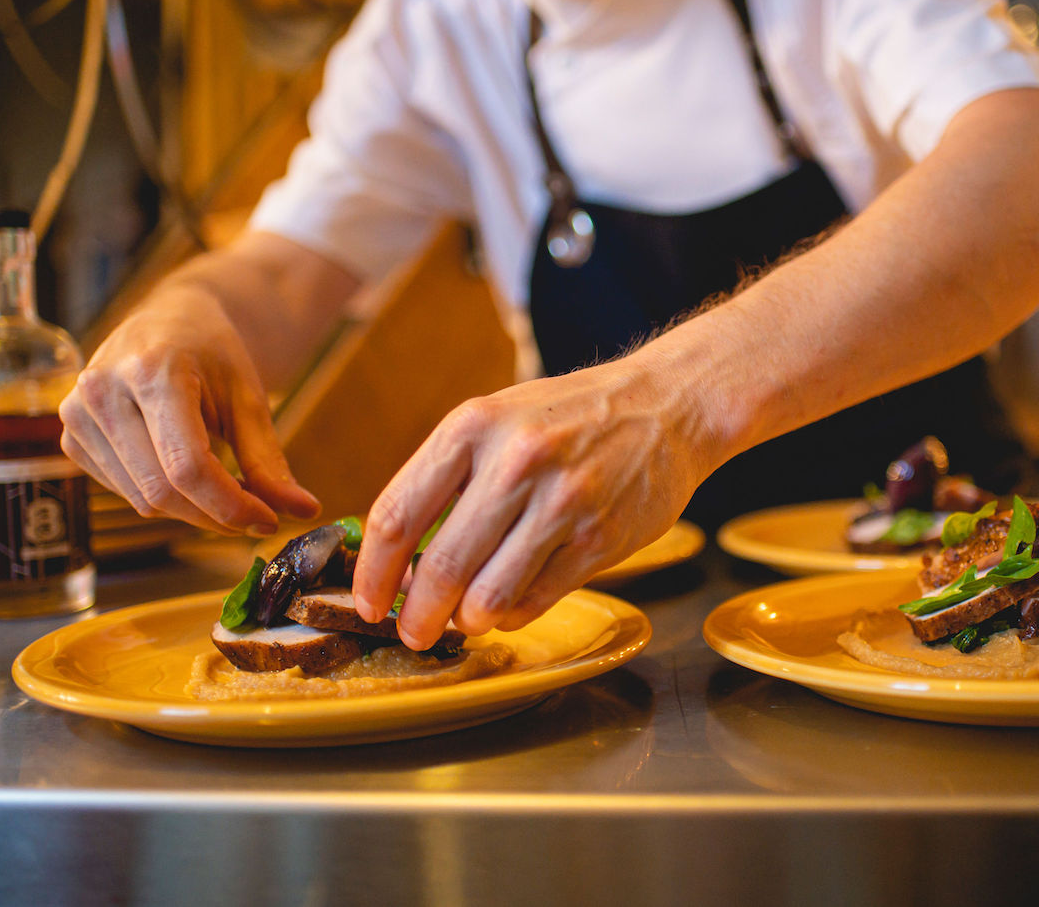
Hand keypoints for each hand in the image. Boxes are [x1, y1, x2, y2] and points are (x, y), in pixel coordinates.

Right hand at [58, 291, 320, 535]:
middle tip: (258, 516)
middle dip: (217, 515)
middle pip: (163, 490)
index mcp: (151, 370)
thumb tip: (303, 510)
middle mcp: (102, 391)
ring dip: (194, 511)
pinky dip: (166, 498)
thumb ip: (268, 458)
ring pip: (143, 500)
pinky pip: (126, 492)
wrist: (171, 320)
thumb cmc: (214, 353)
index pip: (187, 466)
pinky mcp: (71, 436)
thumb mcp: (248, 397)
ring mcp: (78, 415)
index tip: (268, 521)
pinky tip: (189, 476)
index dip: (230, 505)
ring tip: (229, 490)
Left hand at [351, 355, 716, 649]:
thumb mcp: (498, 418)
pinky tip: (509, 605)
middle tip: (412, 632)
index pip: (398, 514)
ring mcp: (562, 502)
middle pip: (439, 566)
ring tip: (465, 620)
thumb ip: (448, 477)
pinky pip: (535, 599)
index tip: (370, 602)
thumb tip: (398, 557)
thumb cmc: (571, 416)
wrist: (668, 406)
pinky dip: (512, 614)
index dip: (373, 572)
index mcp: (473, 426)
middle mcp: (516, 461)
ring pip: (487, 595)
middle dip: (417, 615)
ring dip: (466, 621)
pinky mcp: (600, 538)